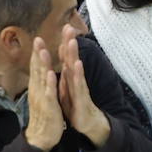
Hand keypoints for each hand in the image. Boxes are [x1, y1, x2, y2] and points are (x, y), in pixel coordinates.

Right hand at [24, 38, 65, 151]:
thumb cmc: (44, 115)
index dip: (37, 53)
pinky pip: (49, 94)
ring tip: (43, 50)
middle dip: (38, 54)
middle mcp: (37, 91)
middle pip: (37, 69)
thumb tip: (41, 71)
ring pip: (42, 79)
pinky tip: (51, 74)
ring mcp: (42, 98)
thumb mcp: (42, 96)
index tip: (38, 38)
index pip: (36, 68)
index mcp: (37, 87)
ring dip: (42, 64)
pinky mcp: (49, 107)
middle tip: (38, 38)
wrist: (42, 137)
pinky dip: (50, 83)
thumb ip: (41, 83)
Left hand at [57, 25, 110, 147]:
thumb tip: (64, 61)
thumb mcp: (68, 88)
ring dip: (73, 55)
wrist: (88, 123)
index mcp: (70, 77)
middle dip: (70, 43)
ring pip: (76, 69)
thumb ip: (66, 74)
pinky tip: (77, 65)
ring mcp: (80, 88)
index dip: (65, 43)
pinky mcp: (82, 98)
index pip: (67, 58)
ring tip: (72, 42)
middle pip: (72, 59)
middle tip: (69, 28)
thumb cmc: (77, 105)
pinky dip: (78, 75)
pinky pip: (79, 85)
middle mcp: (76, 80)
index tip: (65, 27)